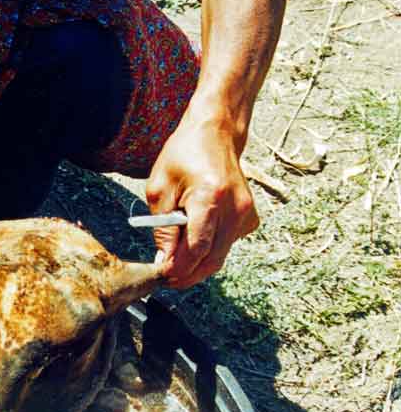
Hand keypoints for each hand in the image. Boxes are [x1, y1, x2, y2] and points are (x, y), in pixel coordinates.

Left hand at [144, 110, 257, 287]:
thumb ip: (162, 228)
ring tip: (176, 257)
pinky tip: (196, 236)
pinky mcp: (250, 217)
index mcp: (211, 197)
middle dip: (188, 274)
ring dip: (198, 263)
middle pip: (212, 259)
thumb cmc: (184, 155)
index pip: (197, 248)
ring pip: (221, 255)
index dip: (179, 268)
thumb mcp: (160, 189)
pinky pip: (228, 244)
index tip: (163, 275)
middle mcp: (235, 208)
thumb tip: (165, 260)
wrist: (215, 134)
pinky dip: (211, 248)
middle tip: (167, 277)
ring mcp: (246, 213)